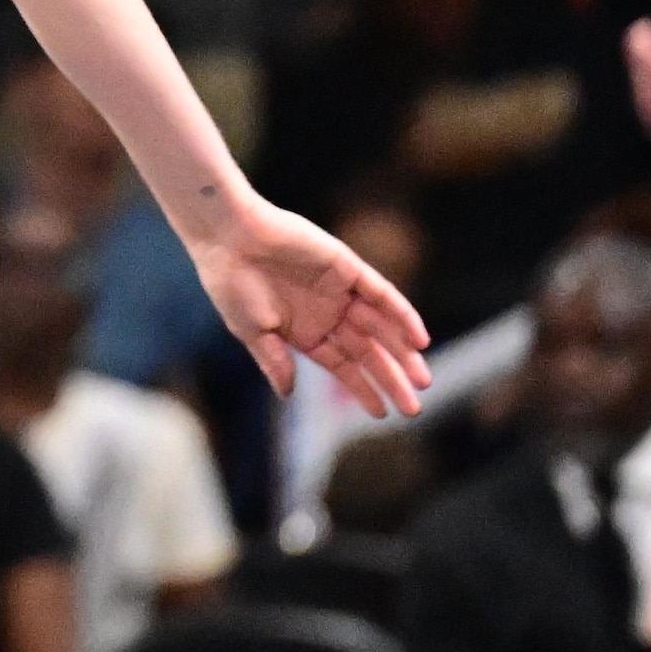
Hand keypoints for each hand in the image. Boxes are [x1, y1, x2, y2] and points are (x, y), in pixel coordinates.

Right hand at [189, 194, 431, 417]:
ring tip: (422, 381)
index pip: (342, 366)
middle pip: (368, 352)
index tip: (382, 414)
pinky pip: (382, 294)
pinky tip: (418, 339)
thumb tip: (288, 394)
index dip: (363, 390)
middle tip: (413, 408)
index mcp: (304, 333)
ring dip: (402, 352)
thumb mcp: (251, 332)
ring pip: (380, 326)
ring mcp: (339, 291)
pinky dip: (401, 315)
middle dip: (391, 378)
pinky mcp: (347, 267)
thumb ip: (274, 361)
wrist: (228, 237)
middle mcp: (327, 313)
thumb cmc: (231, 284)